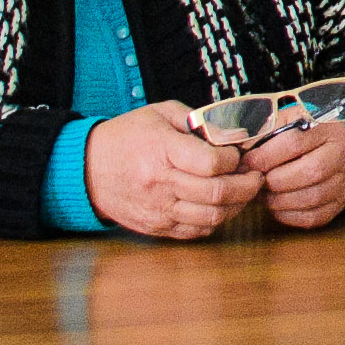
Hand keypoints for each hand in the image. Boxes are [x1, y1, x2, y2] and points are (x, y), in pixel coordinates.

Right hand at [79, 101, 260, 241]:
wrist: (88, 169)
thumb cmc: (126, 137)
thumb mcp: (159, 113)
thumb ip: (195, 121)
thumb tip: (229, 133)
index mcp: (162, 150)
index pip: (212, 163)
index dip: (235, 160)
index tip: (240, 154)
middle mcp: (160, 183)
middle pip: (217, 193)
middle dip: (247, 186)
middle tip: (256, 177)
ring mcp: (159, 209)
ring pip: (211, 217)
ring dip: (236, 206)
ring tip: (243, 193)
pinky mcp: (157, 227)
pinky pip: (196, 231)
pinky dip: (215, 221)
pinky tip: (221, 207)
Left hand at [247, 118, 344, 231]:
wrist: (333, 147)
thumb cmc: (302, 134)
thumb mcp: (286, 121)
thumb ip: (266, 134)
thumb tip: (241, 153)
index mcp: (326, 128)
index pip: (295, 142)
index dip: (265, 156)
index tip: (246, 163)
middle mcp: (342, 154)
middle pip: (309, 172)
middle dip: (274, 180)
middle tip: (255, 182)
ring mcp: (344, 181)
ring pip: (311, 198)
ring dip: (278, 200)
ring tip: (262, 194)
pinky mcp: (339, 204)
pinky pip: (312, 217)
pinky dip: (288, 214)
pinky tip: (276, 205)